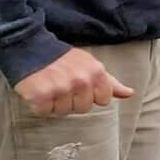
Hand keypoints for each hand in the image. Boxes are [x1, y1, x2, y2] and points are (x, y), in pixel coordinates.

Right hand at [15, 48, 133, 115]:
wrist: (30, 47)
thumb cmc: (62, 59)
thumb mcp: (90, 65)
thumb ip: (110, 82)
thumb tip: (130, 94)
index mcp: (96, 72)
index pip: (103, 100)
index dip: (91, 96)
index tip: (79, 86)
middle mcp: (81, 81)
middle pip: (84, 109)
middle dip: (72, 101)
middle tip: (61, 86)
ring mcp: (61, 89)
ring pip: (64, 112)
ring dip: (55, 104)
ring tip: (49, 87)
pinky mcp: (41, 96)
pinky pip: (44, 112)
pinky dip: (39, 106)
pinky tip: (38, 91)